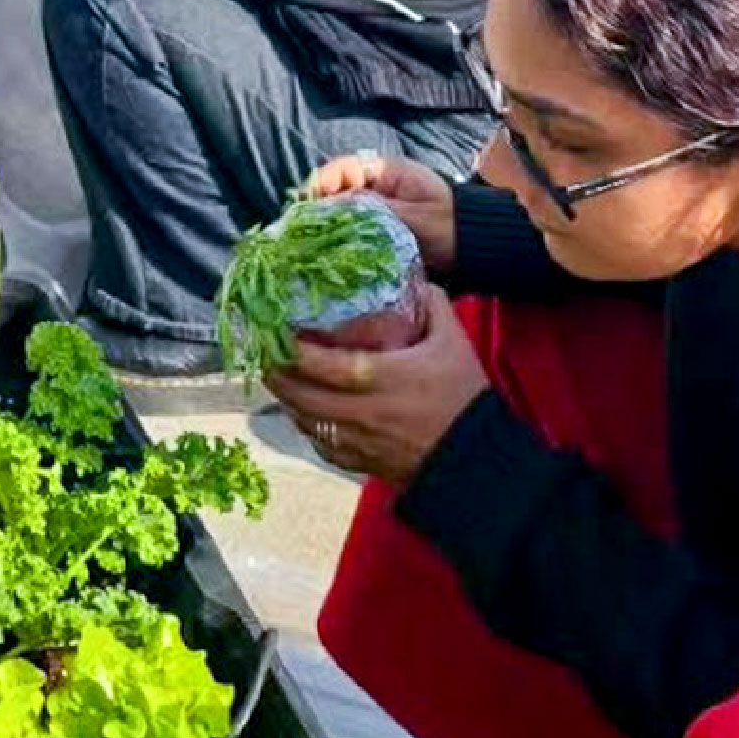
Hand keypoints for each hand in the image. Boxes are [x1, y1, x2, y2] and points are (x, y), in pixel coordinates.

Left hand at [265, 286, 488, 483]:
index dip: (288, 348)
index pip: (317, 363)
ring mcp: (353, 440)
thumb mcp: (452, 342)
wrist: (474, 458)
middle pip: (297, 394)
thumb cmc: (462, 396)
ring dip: (285, 397)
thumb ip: (433, 304)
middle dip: (275, 372)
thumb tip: (415, 276)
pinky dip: (304, 423)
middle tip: (264, 350)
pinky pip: (317, 442)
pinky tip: (303, 409)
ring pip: (302, 419)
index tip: (274, 329)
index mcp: (376, 377)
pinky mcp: (356, 461)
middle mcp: (356, 411)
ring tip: (277, 374)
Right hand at [303, 150, 456, 272]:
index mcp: (387, 172)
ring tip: (312, 241)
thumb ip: (374, 210)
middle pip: (336, 189)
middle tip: (304, 227)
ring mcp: (376, 208)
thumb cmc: (450, 227)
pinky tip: (329, 250)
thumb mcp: (412, 217)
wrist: (473, 249)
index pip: (344, 168)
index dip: (323, 182)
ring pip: (340, 210)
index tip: (311, 201)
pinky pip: (351, 228)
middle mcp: (377, 186)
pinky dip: (340, 237)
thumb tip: (332, 205)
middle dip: (319, 206)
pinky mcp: (377, 229)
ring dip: (327, 223)